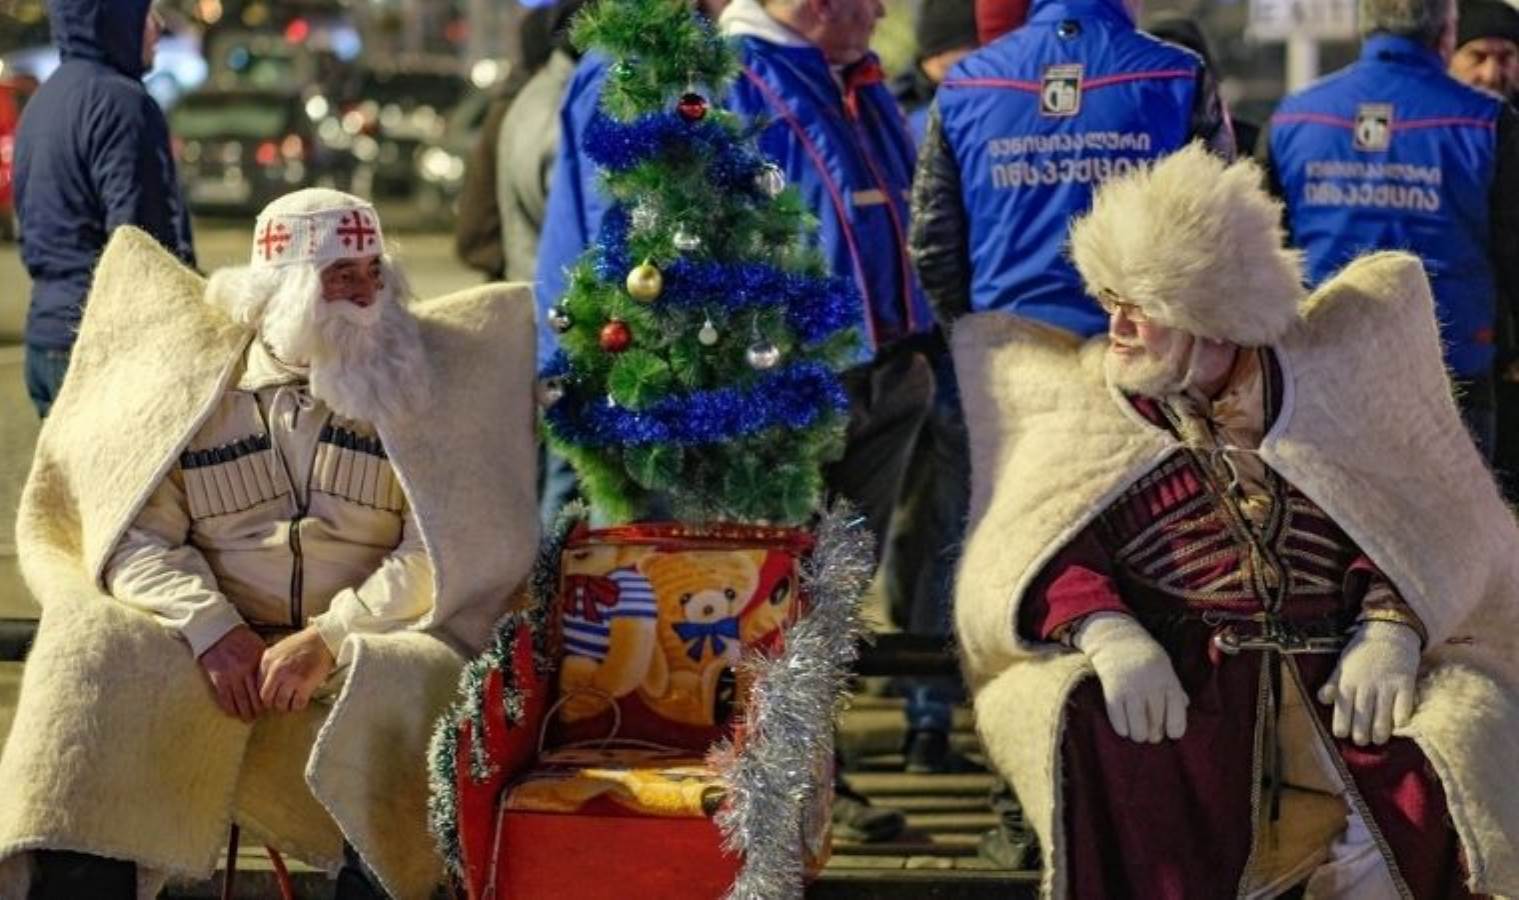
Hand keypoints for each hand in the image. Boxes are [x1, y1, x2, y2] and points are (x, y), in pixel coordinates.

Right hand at [198, 625, 265, 721]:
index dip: (269, 698)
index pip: (265, 686)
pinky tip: (233, 714)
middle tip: (260, 716)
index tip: (272, 704)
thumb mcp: (258, 647)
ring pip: (240, 701)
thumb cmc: (241, 638)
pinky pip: (224, 699)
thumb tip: (275, 676)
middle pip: (254, 697)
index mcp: (256, 663)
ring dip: (245, 713)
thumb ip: (265, 663)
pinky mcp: (218, 680)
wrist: (217, 633)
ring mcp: (230, 677)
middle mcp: (244, 672)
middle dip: (258, 709)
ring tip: (248, 719)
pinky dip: (230, 709)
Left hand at [259, 627, 336, 712]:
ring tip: (291, 702)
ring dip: (286, 706)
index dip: (265, 694)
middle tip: (280, 703)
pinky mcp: (305, 684)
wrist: (324, 639)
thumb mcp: (279, 649)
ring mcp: (290, 678)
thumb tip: (267, 684)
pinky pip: (297, 704)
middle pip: (266, 698)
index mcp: (267, 660)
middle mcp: (276, 670)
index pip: (257, 686)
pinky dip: (299, 706)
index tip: (272, 697)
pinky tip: (302, 701)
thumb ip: (270, 665)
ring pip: (280, 704)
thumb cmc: (303, 644)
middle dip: (273, 703)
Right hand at [1074, 613, 1187, 742]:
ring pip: (1138, 729)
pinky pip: (1118, 721)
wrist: (1116, 639)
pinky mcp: (1112, 693)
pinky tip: (1124, 727)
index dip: (1176, 728)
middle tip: (1152, 735)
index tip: (1172, 734)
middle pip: (1156, 724)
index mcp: (1167, 679)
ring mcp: (1130, 690)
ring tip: (1138, 733)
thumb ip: (1175, 688)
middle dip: (1155, 735)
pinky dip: (1122, 729)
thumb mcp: (1165, 668)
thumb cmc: (1145, 657)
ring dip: (1139, 735)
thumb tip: (1184, 707)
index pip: (1177, 712)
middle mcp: (1151, 686)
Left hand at [1318, 621, 1419, 745]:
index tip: (1341, 735)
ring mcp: (1387, 685)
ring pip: (1383, 718)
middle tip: (1361, 741)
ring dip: (1380, 733)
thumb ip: (1332, 683)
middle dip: (1361, 735)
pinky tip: (1398, 726)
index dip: (1341, 726)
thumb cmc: (1362, 651)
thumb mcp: (1342, 664)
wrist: (1390, 632)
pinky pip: (1404, 708)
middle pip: (1362, 718)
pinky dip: (1400, 720)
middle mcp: (1366, 685)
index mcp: (1348, 681)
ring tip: (1378, 740)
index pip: (1342, 709)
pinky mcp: (1405, 684)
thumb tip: (1322, 700)